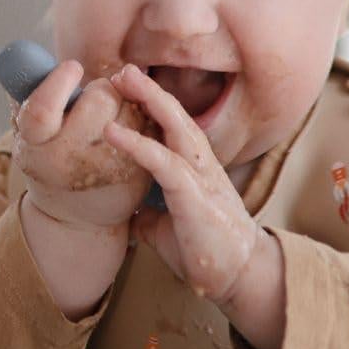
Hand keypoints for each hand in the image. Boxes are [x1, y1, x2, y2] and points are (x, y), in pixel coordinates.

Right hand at [12, 60, 153, 232]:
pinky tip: (129, 136)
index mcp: (35, 149)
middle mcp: (70, 161)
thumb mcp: (29, 139)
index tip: (72, 67)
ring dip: (123, 103)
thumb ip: (25, 99)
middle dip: (99, 90)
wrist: (79, 220)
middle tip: (93, 101)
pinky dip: (141, 120)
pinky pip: (149, 123)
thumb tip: (19, 56)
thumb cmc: (52, 165)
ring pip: (129, 106)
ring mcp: (108, 168)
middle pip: (98, 98)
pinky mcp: (138, 172)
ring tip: (109, 123)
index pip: (41, 110)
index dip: (58, 82)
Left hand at [103, 62, 263, 302]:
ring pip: (177, 128)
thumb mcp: (165, 229)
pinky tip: (112, 132)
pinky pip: (164, 164)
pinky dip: (137, 144)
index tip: (125, 89)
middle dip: (150, 90)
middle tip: (123, 69)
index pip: (174, 127)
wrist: (236, 279)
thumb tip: (126, 213)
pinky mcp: (195, 198)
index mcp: (195, 170)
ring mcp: (202, 179)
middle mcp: (202, 166)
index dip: (151, 106)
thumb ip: (148, 215)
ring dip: (149, 101)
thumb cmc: (204, 252)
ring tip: (121, 80)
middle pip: (177, 116)